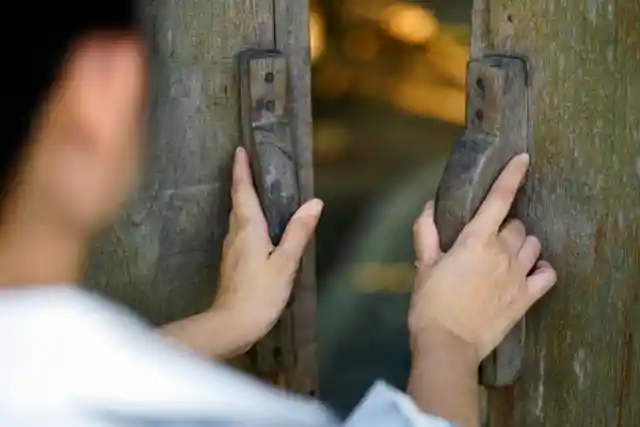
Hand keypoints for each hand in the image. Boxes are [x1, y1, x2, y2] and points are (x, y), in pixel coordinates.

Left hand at [212, 147, 322, 348]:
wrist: (231, 325)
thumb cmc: (258, 294)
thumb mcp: (284, 263)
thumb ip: (298, 232)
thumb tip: (314, 202)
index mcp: (248, 229)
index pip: (242, 191)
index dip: (241, 170)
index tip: (240, 150)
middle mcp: (236, 234)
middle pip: (237, 201)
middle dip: (242, 181)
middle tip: (250, 164)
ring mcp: (232, 249)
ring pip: (238, 217)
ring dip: (243, 199)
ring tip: (256, 190)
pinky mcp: (233, 263)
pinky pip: (240, 231)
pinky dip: (247, 220)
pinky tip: (258, 227)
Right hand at [409, 153, 556, 362]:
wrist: (448, 344)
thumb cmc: (431, 304)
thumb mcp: (424, 265)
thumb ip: (426, 232)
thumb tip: (428, 207)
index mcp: (476, 241)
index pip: (499, 199)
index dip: (512, 175)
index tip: (523, 158)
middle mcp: (503, 252)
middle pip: (516, 225)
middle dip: (504, 227)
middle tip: (487, 240)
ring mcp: (518, 275)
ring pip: (533, 245)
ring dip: (522, 245)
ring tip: (508, 254)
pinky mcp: (526, 297)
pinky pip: (547, 274)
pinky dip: (542, 268)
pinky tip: (532, 270)